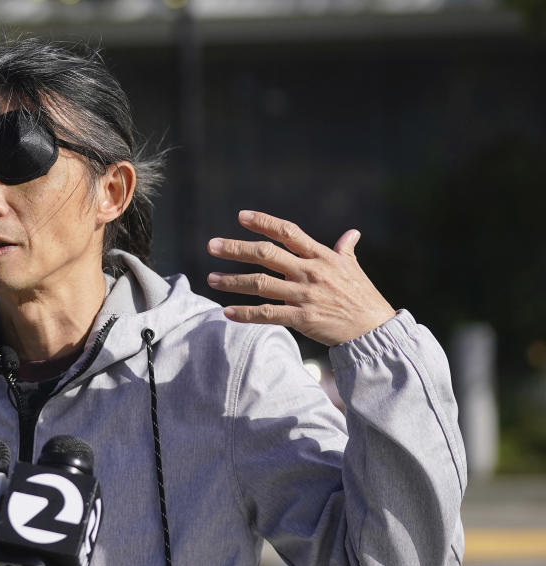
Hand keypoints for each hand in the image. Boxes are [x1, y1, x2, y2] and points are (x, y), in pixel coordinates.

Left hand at [206, 210, 394, 345]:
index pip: (288, 233)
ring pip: (261, 285)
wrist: (374, 330)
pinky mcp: (302, 318)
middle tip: (211, 246)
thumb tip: (352, 233)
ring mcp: (304, 295)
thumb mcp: (354, 269)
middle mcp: (310, 272)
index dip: (264, 223)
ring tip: (211, 280)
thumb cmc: (363, 297)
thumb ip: (346, 250)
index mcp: (321, 257)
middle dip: (236, 249)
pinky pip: (267, 314)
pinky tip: (227, 313)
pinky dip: (246, 314)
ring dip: (233, 282)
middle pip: (266, 255)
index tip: (242, 217)